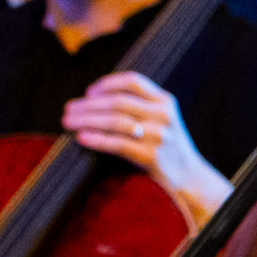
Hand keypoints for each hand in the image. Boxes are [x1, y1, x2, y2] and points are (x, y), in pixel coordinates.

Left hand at [63, 72, 230, 225]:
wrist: (188, 175)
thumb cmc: (166, 146)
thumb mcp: (161, 118)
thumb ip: (139, 106)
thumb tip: (94, 99)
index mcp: (165, 101)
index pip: (133, 81)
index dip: (108, 84)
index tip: (89, 92)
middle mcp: (163, 115)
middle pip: (118, 102)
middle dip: (88, 105)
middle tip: (68, 109)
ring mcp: (158, 135)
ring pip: (115, 121)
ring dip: (87, 120)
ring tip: (68, 122)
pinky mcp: (151, 156)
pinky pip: (118, 144)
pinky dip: (97, 140)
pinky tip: (81, 137)